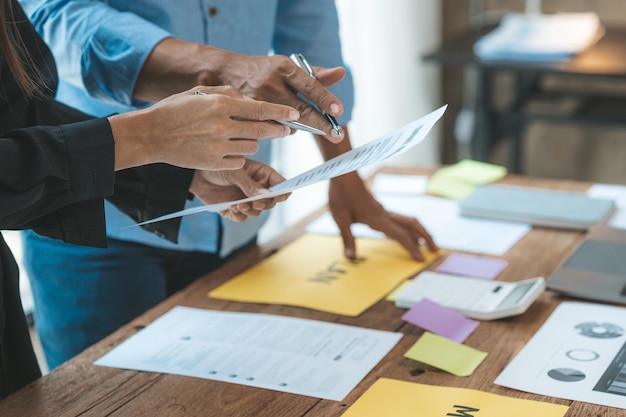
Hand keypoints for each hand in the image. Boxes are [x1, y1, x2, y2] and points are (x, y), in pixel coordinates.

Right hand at [134, 38, 345, 141]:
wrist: (151, 134)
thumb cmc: (177, 110)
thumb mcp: (201, 93)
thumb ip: (229, 95)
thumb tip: (252, 102)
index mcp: (221, 105)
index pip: (260, 109)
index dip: (280, 113)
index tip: (294, 114)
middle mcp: (222, 126)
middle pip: (262, 131)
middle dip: (276, 130)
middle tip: (285, 130)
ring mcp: (218, 147)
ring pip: (252, 147)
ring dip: (251, 143)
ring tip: (237, 137)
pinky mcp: (214, 163)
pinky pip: (238, 161)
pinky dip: (237, 156)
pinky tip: (224, 150)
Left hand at [189, 159, 289, 221]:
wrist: (196, 175)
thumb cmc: (217, 166)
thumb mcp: (234, 172)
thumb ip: (249, 183)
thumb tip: (264, 193)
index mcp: (262, 175)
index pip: (281, 185)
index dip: (283, 192)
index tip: (278, 197)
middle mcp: (257, 189)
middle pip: (271, 202)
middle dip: (265, 204)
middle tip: (255, 203)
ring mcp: (246, 200)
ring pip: (257, 211)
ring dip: (250, 210)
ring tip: (238, 205)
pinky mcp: (234, 210)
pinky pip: (242, 218)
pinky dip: (239, 215)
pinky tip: (231, 207)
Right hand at [213, 53, 346, 141]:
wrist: (228, 72)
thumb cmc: (266, 70)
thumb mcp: (288, 67)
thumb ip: (316, 73)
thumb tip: (341, 72)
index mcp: (284, 68)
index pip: (309, 86)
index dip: (324, 99)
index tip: (338, 111)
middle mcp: (271, 84)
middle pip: (300, 110)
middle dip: (320, 125)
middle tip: (337, 135)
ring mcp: (258, 100)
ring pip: (286, 124)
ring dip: (298, 127)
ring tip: (302, 124)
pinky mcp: (248, 115)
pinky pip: (271, 129)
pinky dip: (280, 129)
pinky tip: (280, 123)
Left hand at [328, 172, 438, 260]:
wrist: (343, 173)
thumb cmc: (340, 194)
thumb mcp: (340, 218)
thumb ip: (347, 238)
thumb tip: (351, 258)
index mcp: (377, 218)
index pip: (400, 235)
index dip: (412, 248)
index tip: (422, 259)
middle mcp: (384, 214)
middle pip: (412, 225)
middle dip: (426, 237)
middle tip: (436, 249)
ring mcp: (382, 210)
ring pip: (407, 221)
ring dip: (419, 232)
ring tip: (425, 243)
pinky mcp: (378, 208)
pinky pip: (398, 220)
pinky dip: (407, 228)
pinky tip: (404, 234)